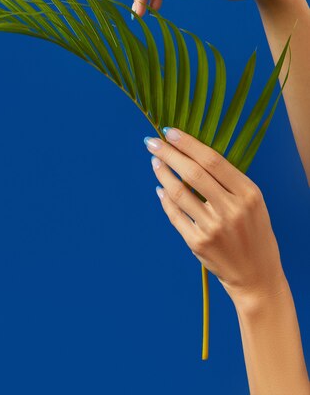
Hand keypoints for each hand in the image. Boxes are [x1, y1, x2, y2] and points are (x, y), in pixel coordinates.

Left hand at [143, 127, 287, 304]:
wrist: (256, 276)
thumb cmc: (253, 232)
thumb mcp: (253, 203)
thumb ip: (228, 181)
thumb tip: (191, 153)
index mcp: (249, 194)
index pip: (213, 161)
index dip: (188, 144)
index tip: (170, 132)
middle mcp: (232, 210)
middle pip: (193, 173)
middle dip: (168, 153)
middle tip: (151, 142)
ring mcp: (213, 228)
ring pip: (178, 193)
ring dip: (162, 173)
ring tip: (154, 162)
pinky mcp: (198, 242)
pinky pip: (174, 214)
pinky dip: (164, 198)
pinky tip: (160, 188)